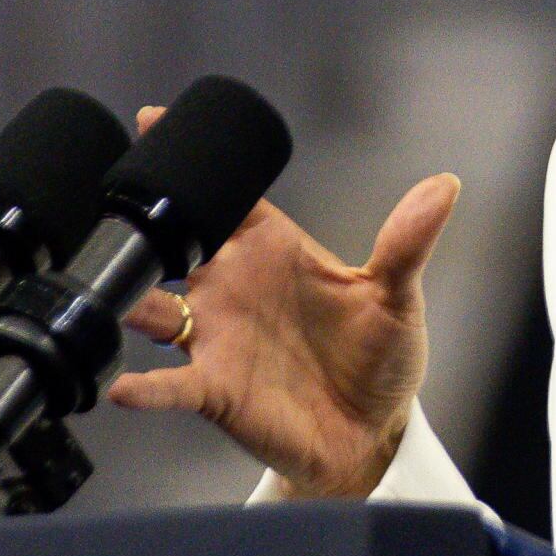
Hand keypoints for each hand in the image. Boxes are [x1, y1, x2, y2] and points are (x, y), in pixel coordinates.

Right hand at [101, 142, 460, 499]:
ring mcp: (215, 336)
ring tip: (111, 294)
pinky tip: (124, 386)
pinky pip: (168, 385)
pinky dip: (144, 387)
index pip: (222, 196)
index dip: (187, 164)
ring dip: (128, 301)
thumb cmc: (378, 359)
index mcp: (269, 250)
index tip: (150, 122)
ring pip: (152, 309)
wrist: (370, 433)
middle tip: (114, 207)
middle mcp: (230, 287)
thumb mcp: (397, 296)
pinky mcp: (212, 388)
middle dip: (138, 226)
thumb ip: (407, 242)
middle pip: (170, 245)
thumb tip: (445, 185)